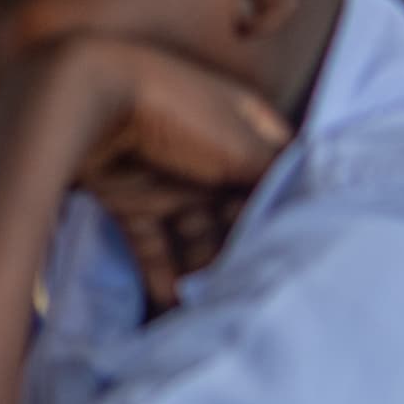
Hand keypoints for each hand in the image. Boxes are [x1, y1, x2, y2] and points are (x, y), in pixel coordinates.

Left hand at [5, 37, 291, 309]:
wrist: (89, 98)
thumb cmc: (179, 112)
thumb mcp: (242, 145)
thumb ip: (277, 178)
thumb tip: (315, 205)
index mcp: (243, 128)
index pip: (278, 177)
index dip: (289, 212)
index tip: (302, 254)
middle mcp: (208, 153)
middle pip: (237, 211)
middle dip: (244, 250)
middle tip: (256, 292)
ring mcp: (167, 176)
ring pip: (195, 233)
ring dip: (204, 268)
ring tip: (216, 305)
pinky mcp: (127, 198)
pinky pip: (151, 242)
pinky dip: (161, 272)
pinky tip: (173, 301)